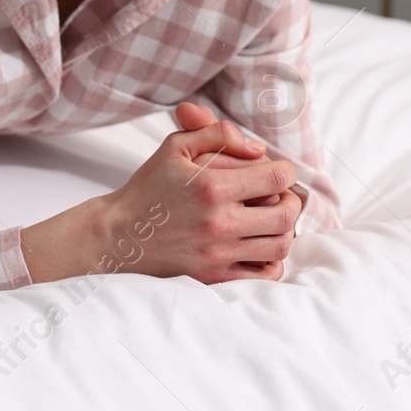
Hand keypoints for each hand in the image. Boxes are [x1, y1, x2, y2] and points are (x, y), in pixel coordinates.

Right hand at [98, 102, 301, 283]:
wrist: (118, 235)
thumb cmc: (148, 188)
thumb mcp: (176, 147)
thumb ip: (217, 133)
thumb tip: (258, 149)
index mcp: (211, 187)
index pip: (275, 178)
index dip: (287, 171)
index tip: (280, 171)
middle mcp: (218, 223)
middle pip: (285, 214)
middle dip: (292, 201)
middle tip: (281, 196)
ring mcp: (218, 254)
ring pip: (279, 245)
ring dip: (284, 230)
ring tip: (271, 219)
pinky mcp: (214, 277)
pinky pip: (263, 274)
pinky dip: (272, 260)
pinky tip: (259, 245)